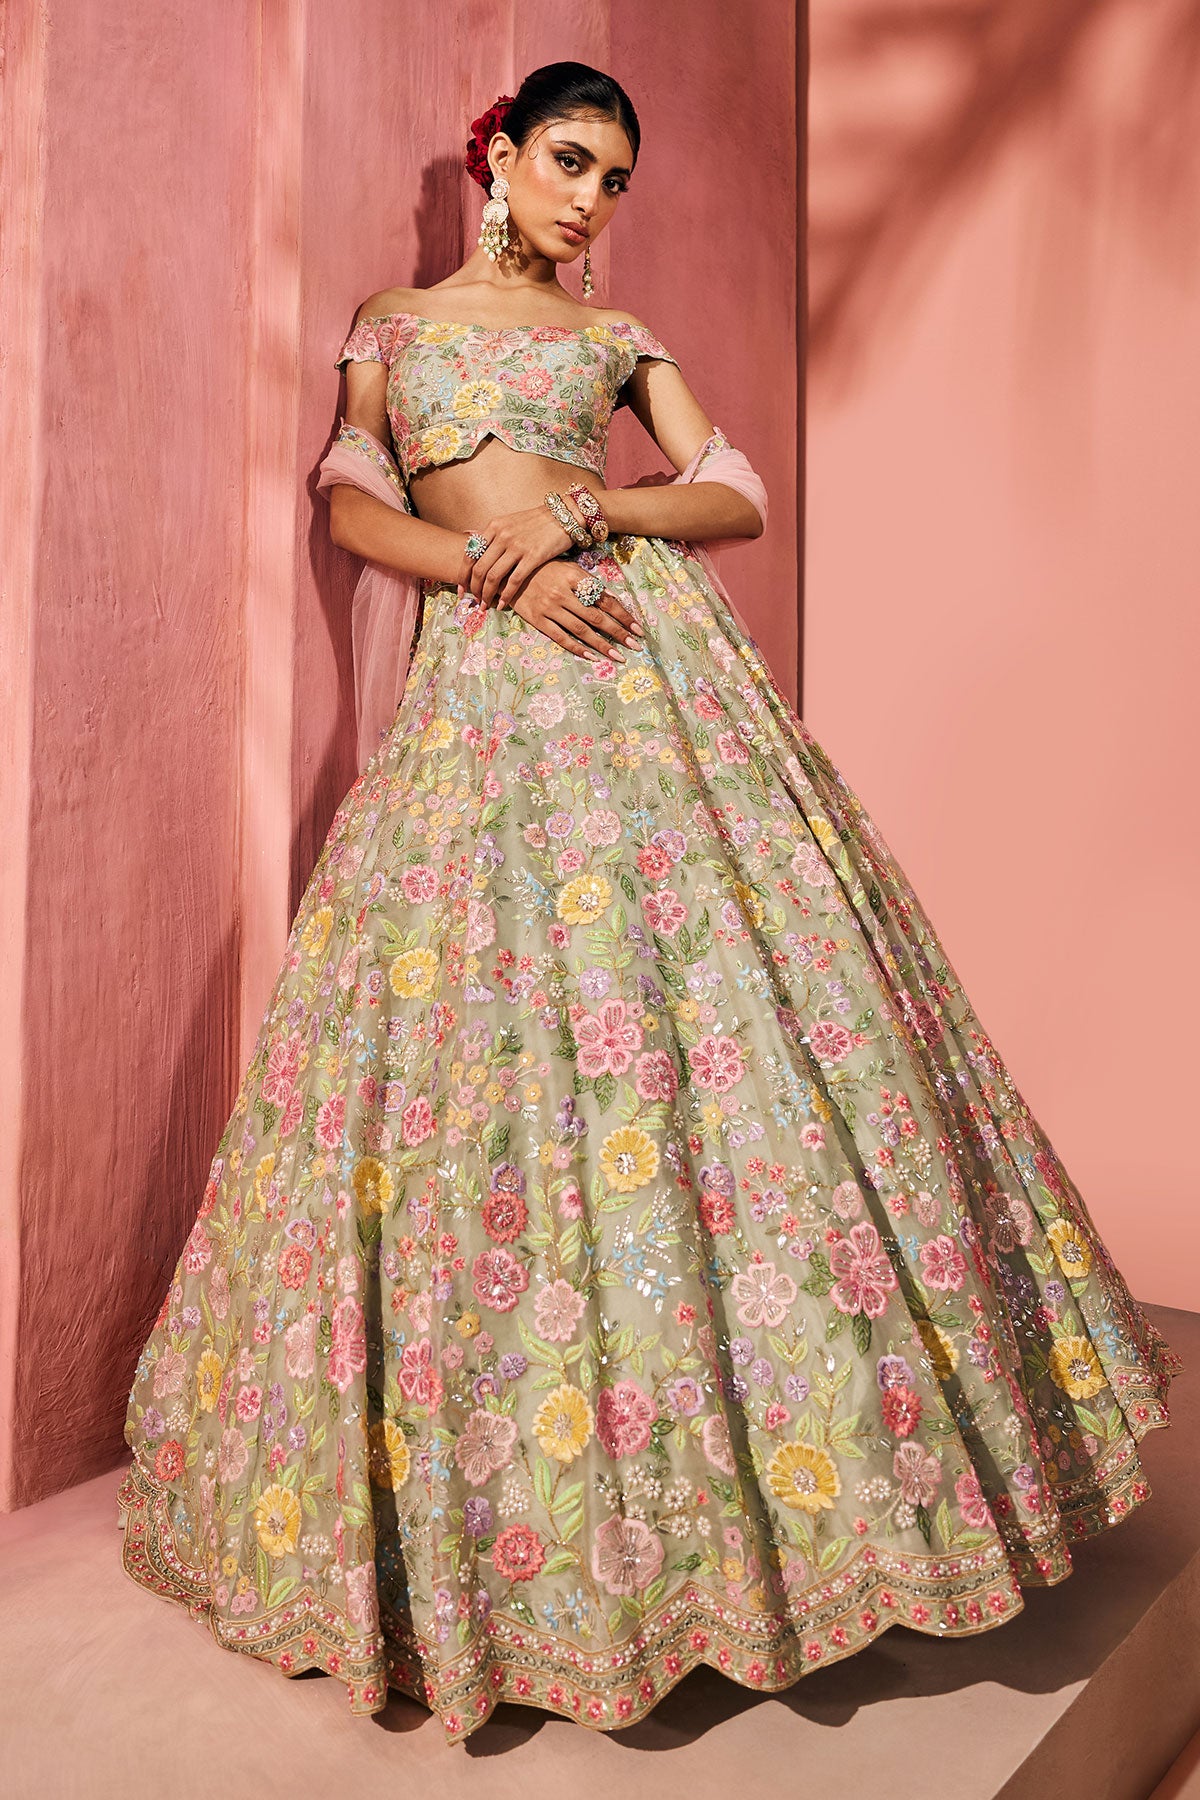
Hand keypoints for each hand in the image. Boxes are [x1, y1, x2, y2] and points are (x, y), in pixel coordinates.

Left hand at [456, 503, 581, 608]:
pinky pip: (513, 581)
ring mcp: (517, 546)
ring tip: (486, 605)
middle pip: (479, 569)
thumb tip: (476, 548)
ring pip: (492, 577)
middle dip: (474, 589)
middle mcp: (502, 535)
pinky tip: (503, 605)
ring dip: (487, 595)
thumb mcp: (511, 522)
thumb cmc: (538, 521)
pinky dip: (506, 596)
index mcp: (494, 526)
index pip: (470, 554)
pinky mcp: (533, 556)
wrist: (564, 514)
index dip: (463, 574)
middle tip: (474, 601)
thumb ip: (494, 535)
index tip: (462, 588)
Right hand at [508, 560, 644, 661]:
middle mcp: (563, 593)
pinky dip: (577, 649)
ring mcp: (549, 607)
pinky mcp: (538, 619)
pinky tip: (592, 657)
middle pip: (596, 617)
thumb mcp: (569, 570)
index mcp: (574, 578)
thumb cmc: (545, 570)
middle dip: (618, 633)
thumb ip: (590, 584)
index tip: (638, 628)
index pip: (605, 599)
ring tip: (618, 656)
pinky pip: (561, 637)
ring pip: (581, 630)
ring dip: (602, 645)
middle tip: (635, 646)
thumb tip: (615, 600)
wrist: (510, 571)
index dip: (623, 615)